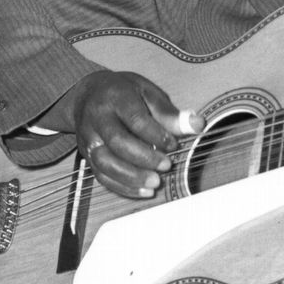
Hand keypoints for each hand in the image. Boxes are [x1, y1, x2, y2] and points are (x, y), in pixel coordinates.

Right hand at [56, 71, 204, 197]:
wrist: (86, 95)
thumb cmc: (124, 93)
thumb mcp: (147, 93)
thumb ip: (170, 113)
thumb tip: (197, 124)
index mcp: (116, 98)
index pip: (135, 119)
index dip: (156, 134)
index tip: (173, 144)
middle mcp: (98, 118)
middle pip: (117, 142)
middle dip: (143, 158)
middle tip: (166, 166)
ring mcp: (88, 138)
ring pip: (105, 162)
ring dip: (131, 177)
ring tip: (155, 183)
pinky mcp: (87, 155)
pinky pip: (101, 175)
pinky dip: (122, 186)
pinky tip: (143, 191)